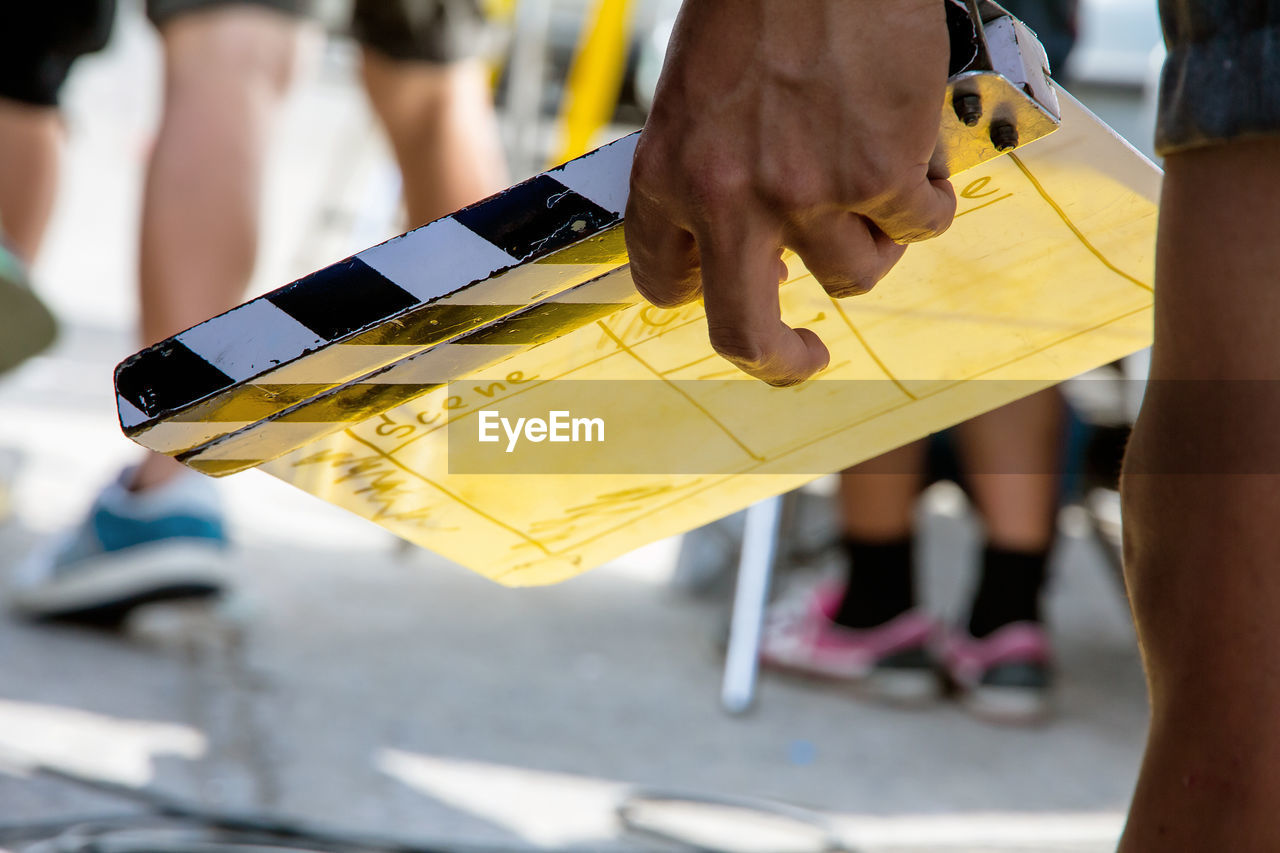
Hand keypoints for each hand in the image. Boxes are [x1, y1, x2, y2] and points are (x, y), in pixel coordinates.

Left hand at [626, 0, 955, 385]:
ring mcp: (807, 194)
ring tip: (880, 176)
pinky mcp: (881, 175)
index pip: (665, 281)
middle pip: (745, 335)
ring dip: (875, 239)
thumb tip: (761, 246)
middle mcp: (728, 199)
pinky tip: (918, 145)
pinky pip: (921, 224)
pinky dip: (929, 194)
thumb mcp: (695, 93)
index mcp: (667, 174)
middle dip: (780, 361)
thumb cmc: (758, 2)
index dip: (704, 296)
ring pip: (855, 275)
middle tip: (806, 358)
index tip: (740, 294)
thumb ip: (712, 171)